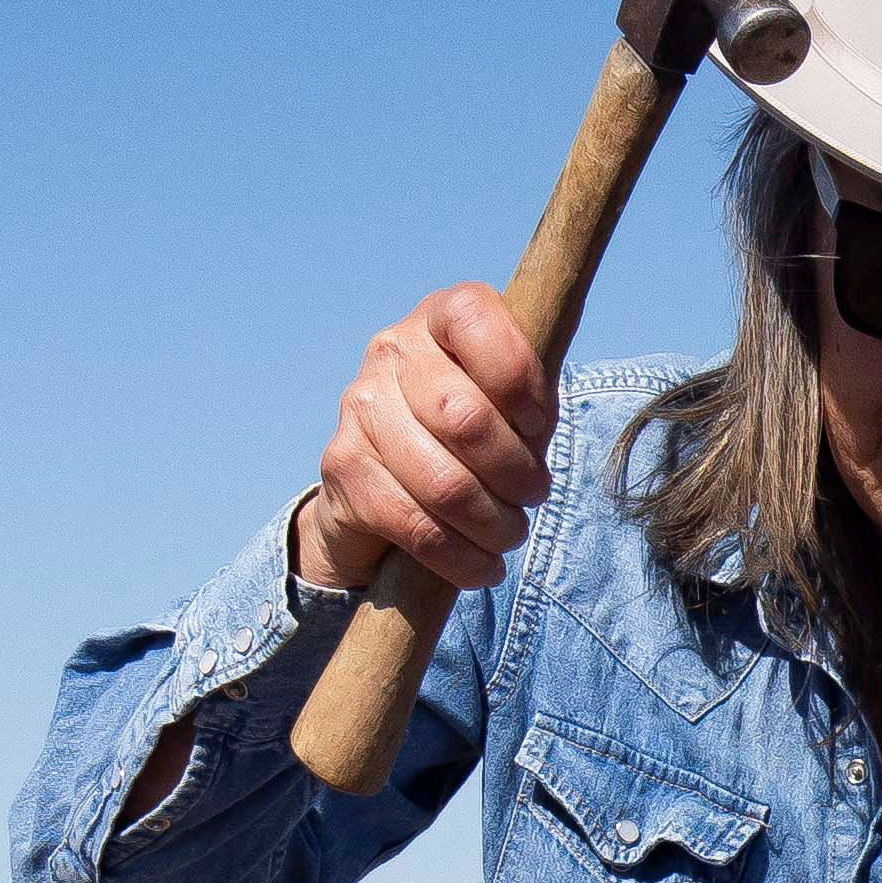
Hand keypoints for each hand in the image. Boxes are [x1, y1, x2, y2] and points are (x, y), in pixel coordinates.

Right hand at [300, 285, 558, 596]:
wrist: (386, 486)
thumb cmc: (473, 438)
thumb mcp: (513, 404)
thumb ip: (532, 394)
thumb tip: (538, 419)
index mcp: (439, 319)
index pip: (475, 318)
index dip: (518, 378)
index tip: (538, 424)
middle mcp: (391, 351)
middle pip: (465, 418)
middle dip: (517, 474)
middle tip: (533, 495)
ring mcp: (359, 407)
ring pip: (445, 484)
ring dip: (496, 525)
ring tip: (509, 533)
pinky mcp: (343, 467)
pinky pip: (417, 527)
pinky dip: (463, 558)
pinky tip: (482, 564)